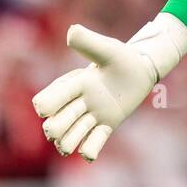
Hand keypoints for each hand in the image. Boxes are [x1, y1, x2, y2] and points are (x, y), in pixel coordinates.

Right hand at [31, 12, 186, 161]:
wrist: (142, 69)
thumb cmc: (123, 57)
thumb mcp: (107, 49)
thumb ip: (89, 42)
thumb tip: (71, 31)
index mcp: (75, 84)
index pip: (51, 98)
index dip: (46, 105)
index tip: (44, 109)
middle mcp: (79, 102)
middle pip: (58, 121)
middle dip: (55, 128)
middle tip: (57, 133)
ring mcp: (92, 115)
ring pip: (72, 134)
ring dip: (69, 142)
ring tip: (71, 148)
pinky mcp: (106, 124)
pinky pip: (94, 141)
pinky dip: (90, 149)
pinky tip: (89, 155)